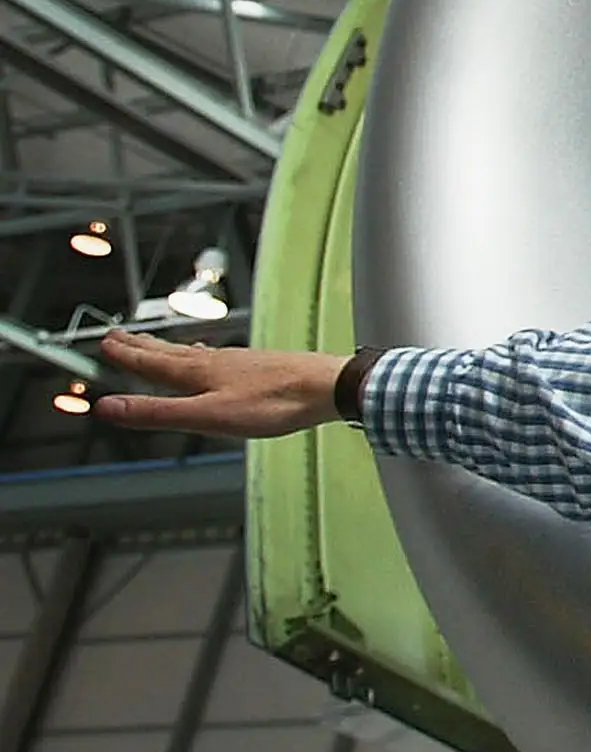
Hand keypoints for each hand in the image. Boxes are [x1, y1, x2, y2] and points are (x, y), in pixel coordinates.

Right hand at [96, 331, 347, 438]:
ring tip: (154, 345)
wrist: (328, 387)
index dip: (124, 355)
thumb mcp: (206, 416)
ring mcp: (238, 362)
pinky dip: (200, 356)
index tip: (102, 344)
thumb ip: (157, 412)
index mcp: (197, 372)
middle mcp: (215, 360)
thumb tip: (108, 407)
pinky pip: (217, 358)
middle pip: (168, 352)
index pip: (150, 362)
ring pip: (192, 353)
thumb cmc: (274, 403)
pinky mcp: (259, 367)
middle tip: (118, 335)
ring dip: (167, 349)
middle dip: (141, 345)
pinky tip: (211, 360)